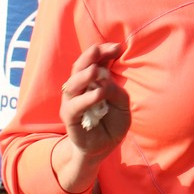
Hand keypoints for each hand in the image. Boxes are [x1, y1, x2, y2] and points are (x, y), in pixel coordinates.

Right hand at [60, 43, 129, 158]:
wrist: (104, 146)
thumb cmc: (113, 122)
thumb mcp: (123, 104)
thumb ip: (116, 90)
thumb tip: (104, 79)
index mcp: (94, 80)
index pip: (95, 60)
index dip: (104, 51)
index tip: (118, 47)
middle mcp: (81, 88)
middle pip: (80, 68)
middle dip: (89, 57)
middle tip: (98, 49)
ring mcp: (73, 102)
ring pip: (72, 84)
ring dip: (83, 76)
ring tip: (95, 70)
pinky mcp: (70, 117)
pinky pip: (75, 106)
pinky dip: (86, 99)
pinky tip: (98, 94)